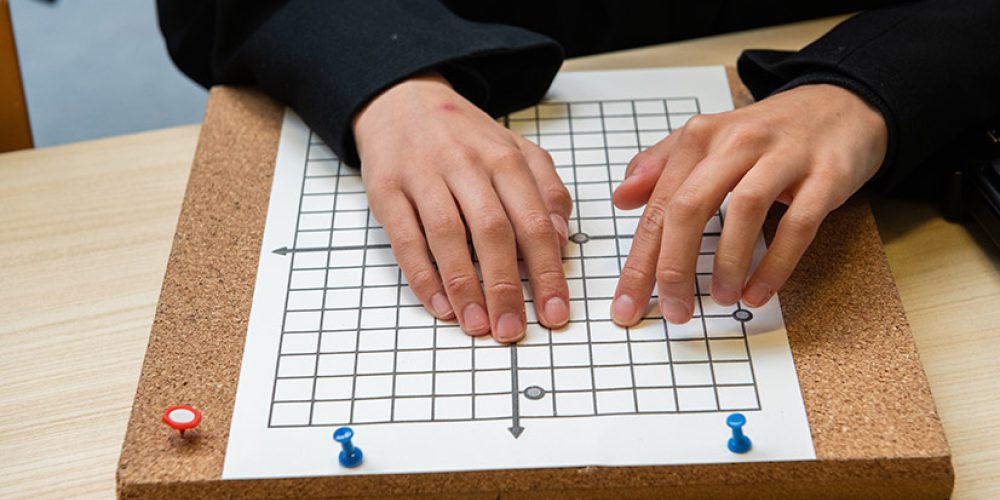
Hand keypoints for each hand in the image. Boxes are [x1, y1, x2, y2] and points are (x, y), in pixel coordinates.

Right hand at [353, 72, 571, 342]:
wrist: (402, 101)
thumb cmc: (465, 138)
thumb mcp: (514, 150)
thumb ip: (545, 188)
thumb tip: (561, 238)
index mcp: (504, 157)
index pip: (532, 220)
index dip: (547, 270)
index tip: (555, 311)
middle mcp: (465, 164)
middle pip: (492, 230)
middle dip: (506, 286)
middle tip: (513, 329)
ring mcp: (423, 176)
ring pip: (448, 235)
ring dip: (465, 286)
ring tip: (478, 325)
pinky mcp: (387, 190)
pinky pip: (405, 238)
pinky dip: (422, 276)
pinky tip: (439, 305)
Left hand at [610, 84, 887, 324]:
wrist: (843, 104)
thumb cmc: (767, 134)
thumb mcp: (710, 141)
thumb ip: (662, 165)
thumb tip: (622, 197)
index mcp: (702, 137)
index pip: (659, 203)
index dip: (639, 258)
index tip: (626, 302)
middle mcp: (738, 142)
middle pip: (690, 205)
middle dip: (673, 265)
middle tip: (672, 309)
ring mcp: (784, 156)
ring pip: (744, 210)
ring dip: (727, 262)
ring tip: (719, 298)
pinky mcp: (826, 175)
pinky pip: (798, 224)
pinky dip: (776, 263)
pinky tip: (758, 292)